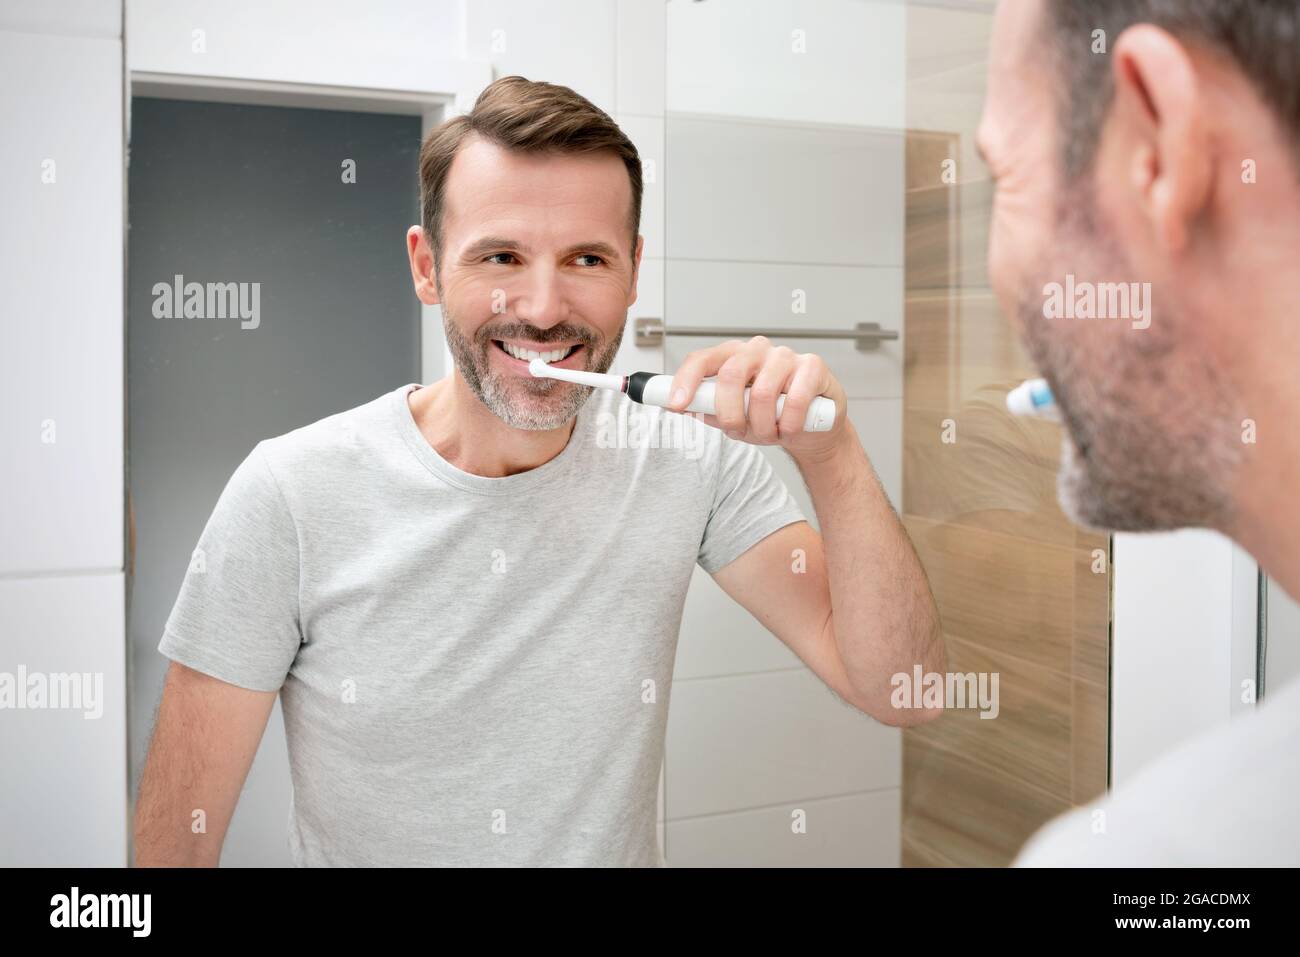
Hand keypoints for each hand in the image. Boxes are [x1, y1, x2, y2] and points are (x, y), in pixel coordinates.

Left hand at [665, 336, 848, 458]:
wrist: (813, 429)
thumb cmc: (771, 418)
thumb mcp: (735, 418)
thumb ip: (710, 410)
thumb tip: (683, 407)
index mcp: (733, 357)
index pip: (702, 360)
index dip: (686, 381)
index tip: (676, 404)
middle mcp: (757, 350)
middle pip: (731, 375)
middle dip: (730, 414)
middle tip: (738, 431)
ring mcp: (785, 356)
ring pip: (762, 393)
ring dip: (764, 426)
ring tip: (771, 434)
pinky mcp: (812, 366)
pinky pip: (794, 400)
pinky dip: (789, 424)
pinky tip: (791, 429)